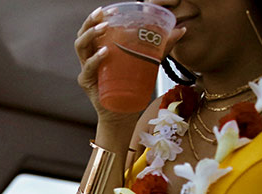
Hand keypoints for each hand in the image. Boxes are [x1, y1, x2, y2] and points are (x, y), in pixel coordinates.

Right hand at [74, 6, 184, 120]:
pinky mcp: (89, 84)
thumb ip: (161, 48)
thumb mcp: (148, 63)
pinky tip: (104, 52)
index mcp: (100, 50)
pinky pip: (88, 69)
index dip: (98, 17)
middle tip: (104, 14)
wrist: (124, 115)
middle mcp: (90, 59)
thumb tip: (180, 30)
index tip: (111, 8)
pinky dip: (95, 60)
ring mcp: (88, 71)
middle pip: (83, 35)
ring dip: (90, 34)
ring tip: (104, 27)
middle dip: (91, 22)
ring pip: (81, 47)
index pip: (94, 29)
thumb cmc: (132, 89)